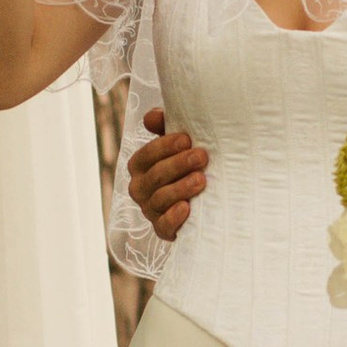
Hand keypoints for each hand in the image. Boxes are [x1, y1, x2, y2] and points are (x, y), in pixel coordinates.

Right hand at [126, 108, 207, 240]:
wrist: (206, 200)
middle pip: (154, 176)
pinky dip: (173, 217)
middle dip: (178, 165)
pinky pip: (163, 226)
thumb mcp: (180, 145)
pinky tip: (187, 208)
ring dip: (180, 188)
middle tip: (202, 156)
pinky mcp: (162, 230)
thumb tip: (151, 116)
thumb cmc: (189, 164)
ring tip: (201, 180)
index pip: (146, 155)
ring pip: (159, 199)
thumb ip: (165, 126)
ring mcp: (150, 210)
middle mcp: (140, 188)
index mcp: (140, 166)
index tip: (187, 139)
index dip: (165, 146)